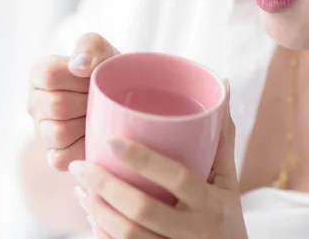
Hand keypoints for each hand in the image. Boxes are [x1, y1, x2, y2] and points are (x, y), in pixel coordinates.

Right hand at [27, 33, 119, 169]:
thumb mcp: (104, 51)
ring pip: (58, 133)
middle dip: (86, 102)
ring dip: (86, 125)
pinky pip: (61, 158)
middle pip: (55, 106)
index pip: (48, 75)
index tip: (93, 78)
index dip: (77, 79)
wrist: (129, 101)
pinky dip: (82, 149)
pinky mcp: (55, 156)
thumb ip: (90, 46)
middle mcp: (35, 102)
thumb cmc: (110, 73)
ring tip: (99, 116)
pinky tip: (95, 137)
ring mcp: (42, 131)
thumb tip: (79, 66)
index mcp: (40, 73)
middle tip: (102, 100)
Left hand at [69, 84, 248, 238]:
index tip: (111, 140)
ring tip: (81, 188)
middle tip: (80, 166)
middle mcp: (195, 232)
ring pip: (127, 235)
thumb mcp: (228, 181)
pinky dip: (102, 234)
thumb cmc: (227, 217)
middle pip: (142, 210)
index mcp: (212, 203)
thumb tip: (223, 84)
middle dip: (105, 186)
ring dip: (97, 211)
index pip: (176, 177)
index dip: (143, 159)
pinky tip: (91, 216)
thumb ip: (222, 137)